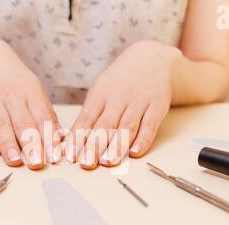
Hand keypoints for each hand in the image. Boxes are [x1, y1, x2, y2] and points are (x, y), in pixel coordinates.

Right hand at [0, 39, 61, 168]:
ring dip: (8, 145)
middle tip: (36, 164)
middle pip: (23, 123)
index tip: (54, 157)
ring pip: (2, 125)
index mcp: (32, 93)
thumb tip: (60, 136)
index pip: (43, 118)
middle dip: (31, 145)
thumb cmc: (15, 79)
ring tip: (15, 162)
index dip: (49, 138)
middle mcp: (13, 96)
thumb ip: (46, 113)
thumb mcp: (35, 90)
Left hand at [65, 41, 180, 168]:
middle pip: (105, 125)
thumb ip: (89, 115)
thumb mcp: (100, 91)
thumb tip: (73, 141)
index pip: (86, 119)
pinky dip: (143, 139)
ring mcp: (139, 102)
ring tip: (108, 162)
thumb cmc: (120, 81)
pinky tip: (136, 152)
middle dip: (94, 145)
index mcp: (100, 95)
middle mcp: (118, 98)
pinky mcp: (157, 106)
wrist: (151, 58)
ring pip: (126, 127)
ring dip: (117, 146)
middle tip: (86, 163)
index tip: (70, 156)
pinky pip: (150, 125)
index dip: (78, 138)